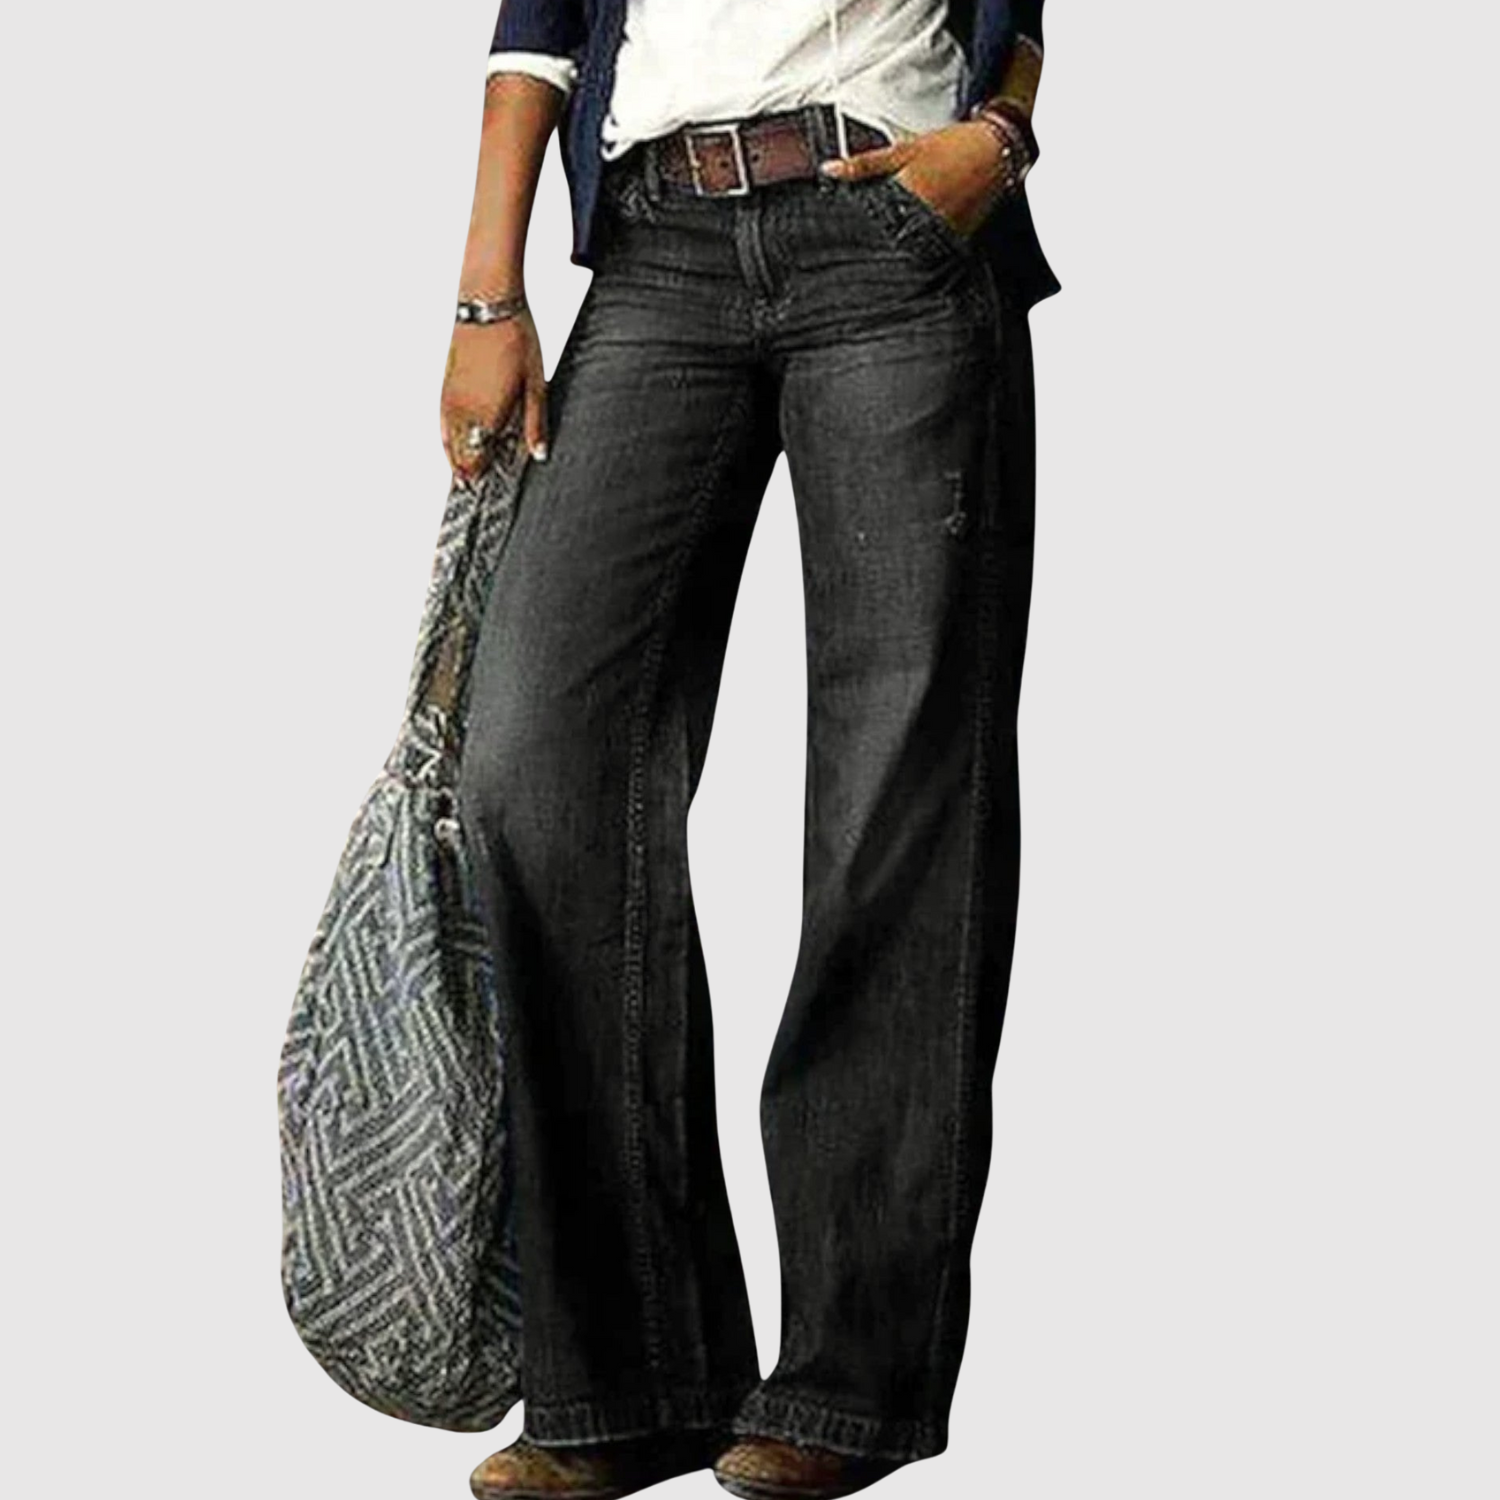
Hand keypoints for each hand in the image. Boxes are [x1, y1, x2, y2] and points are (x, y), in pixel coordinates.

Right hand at [439, 305, 546, 479]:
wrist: (488, 301)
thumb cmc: (517, 339)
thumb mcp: (537, 383)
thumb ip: (536, 423)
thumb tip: (538, 455)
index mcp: (486, 414)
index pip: (478, 460)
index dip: (483, 478)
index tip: (489, 492)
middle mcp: (462, 410)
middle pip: (460, 456)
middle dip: (468, 474)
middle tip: (473, 492)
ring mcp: (450, 397)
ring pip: (447, 442)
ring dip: (456, 459)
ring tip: (463, 478)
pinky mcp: (445, 385)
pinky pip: (442, 423)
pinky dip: (448, 439)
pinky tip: (455, 445)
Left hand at [821, 118, 1021, 238]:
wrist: (996, 152)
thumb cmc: (952, 147)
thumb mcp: (903, 150)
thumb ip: (864, 165)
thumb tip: (828, 170)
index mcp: (909, 195)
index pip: (869, 223)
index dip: (851, 229)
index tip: (836, 233)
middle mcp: (925, 220)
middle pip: (884, 241)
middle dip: (869, 242)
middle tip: (851, 244)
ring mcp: (940, 235)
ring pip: (904, 250)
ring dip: (890, 248)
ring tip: (880, 243)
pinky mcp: (952, 243)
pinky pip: (925, 250)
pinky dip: (913, 247)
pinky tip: (907, 240)